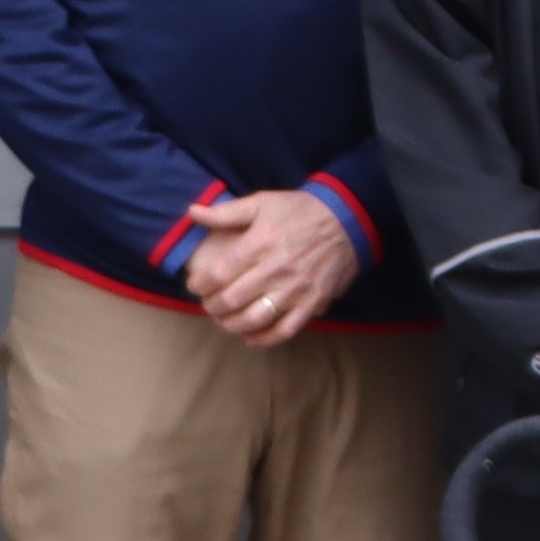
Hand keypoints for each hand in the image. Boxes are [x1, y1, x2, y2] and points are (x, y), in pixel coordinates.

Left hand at [184, 189, 363, 348]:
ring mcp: (295, 290)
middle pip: (232, 299)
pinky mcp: (312, 303)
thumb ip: (225, 212)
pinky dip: (264, 339)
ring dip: (232, 324)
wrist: (346, 220)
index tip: (195, 285)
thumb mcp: (262, 202)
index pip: (219, 273)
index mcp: (260, 243)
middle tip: (208, 303)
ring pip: (255, 319)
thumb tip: (193, 213)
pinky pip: (285, 330)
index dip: (200, 284)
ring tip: (224, 320)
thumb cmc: (299, 211)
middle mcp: (275, 269)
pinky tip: (250, 337)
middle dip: (212, 306)